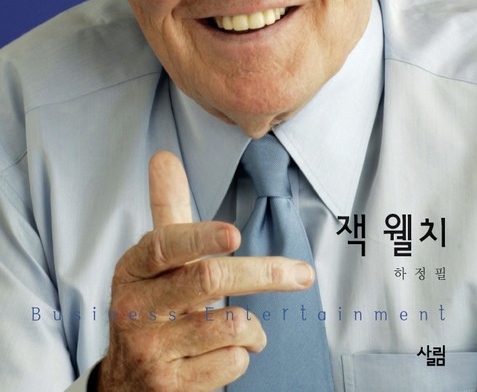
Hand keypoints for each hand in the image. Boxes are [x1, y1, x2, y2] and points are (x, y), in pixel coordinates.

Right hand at [96, 151, 313, 390]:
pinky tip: (222, 355)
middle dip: (263, 274)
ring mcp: (152, 352)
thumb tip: (164, 156)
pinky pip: (231, 364)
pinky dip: (240, 356)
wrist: (126, 381)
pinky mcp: (170, 389)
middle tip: (302, 274)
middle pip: (209, 280)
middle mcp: (136, 309)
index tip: (233, 234)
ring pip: (230, 325)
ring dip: (252, 328)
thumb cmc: (152, 303)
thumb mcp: (152, 260)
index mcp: (134, 269)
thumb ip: (167, 209)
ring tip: (242, 329)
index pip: (164, 245)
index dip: (199, 238)